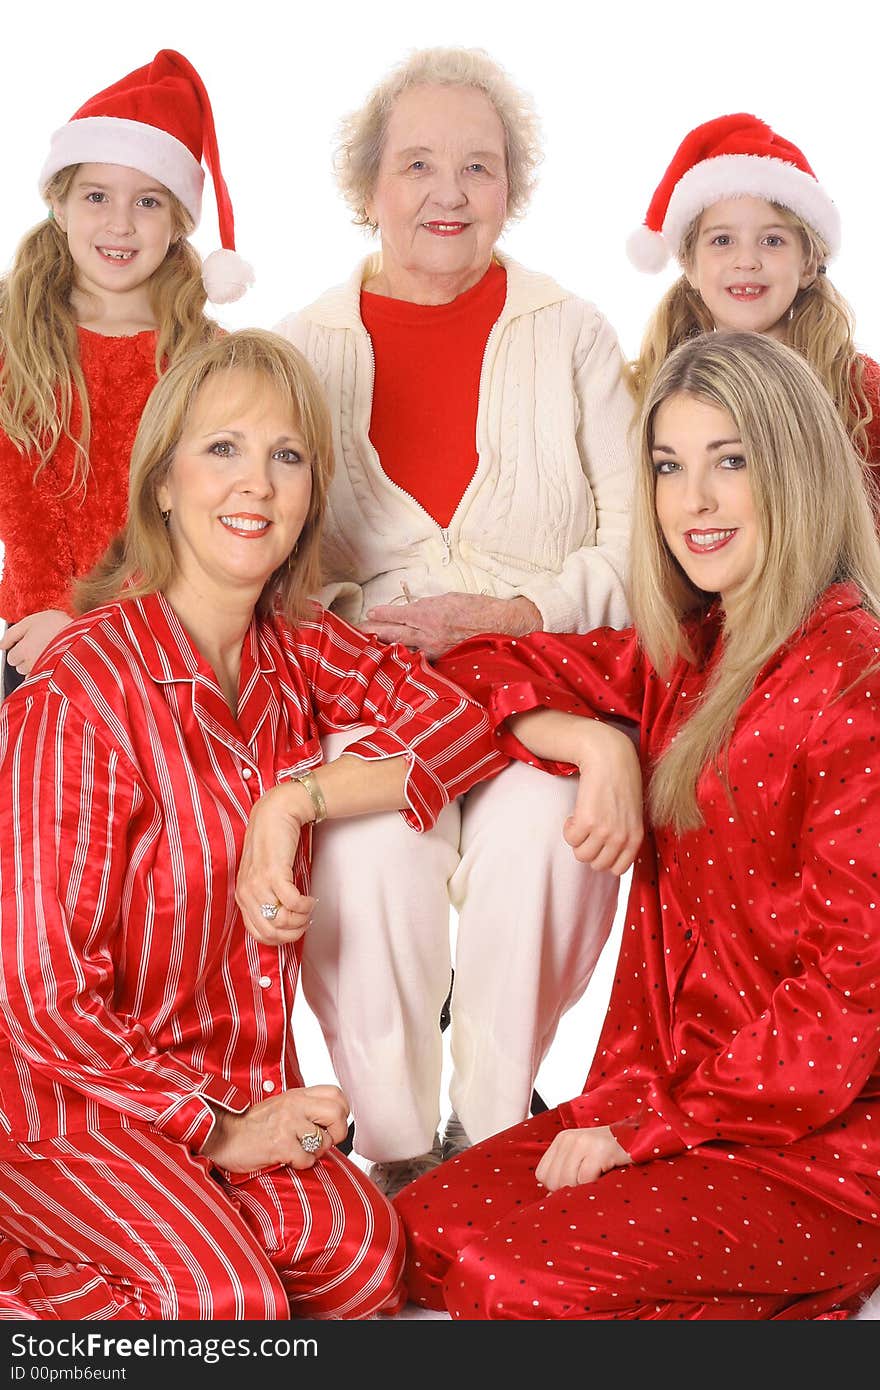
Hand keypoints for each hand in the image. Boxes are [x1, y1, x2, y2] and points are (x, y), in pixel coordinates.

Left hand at [1, 609, 70, 675]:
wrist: (83, 636)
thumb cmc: (60, 626)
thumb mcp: (32, 620)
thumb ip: (12, 633)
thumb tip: (1, 644)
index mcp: (23, 650)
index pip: (11, 657)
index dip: (19, 649)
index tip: (28, 643)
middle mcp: (30, 664)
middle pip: (19, 667)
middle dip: (26, 658)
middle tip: (40, 647)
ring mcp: (42, 672)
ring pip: (31, 674)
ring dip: (36, 666)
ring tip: (49, 653)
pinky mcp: (53, 678)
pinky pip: (43, 680)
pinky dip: (46, 673)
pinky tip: (54, 662)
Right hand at [201, 1084, 349, 1172]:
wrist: (221, 1135)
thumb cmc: (251, 1126)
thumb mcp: (282, 1107)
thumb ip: (305, 1109)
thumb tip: (330, 1123)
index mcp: (297, 1095)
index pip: (337, 1093)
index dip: (342, 1112)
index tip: (332, 1125)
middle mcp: (294, 1105)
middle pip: (338, 1113)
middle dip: (337, 1132)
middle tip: (323, 1141)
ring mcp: (287, 1123)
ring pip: (323, 1140)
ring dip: (315, 1152)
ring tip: (300, 1152)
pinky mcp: (280, 1144)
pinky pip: (306, 1159)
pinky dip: (300, 1164)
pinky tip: (287, 1159)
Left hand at [236, 782, 316, 943]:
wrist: (275, 813)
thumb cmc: (273, 844)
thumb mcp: (265, 876)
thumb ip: (268, 897)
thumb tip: (286, 922)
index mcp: (242, 896)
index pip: (258, 934)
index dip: (281, 938)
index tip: (295, 929)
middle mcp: (247, 893)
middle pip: (271, 933)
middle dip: (294, 933)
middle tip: (306, 922)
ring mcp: (258, 884)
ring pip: (282, 921)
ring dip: (302, 919)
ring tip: (309, 908)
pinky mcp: (273, 873)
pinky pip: (293, 903)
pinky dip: (306, 906)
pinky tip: (311, 899)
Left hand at [362, 593, 541, 658]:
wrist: (502, 626)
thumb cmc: (478, 608)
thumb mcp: (449, 598)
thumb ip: (428, 604)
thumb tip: (413, 610)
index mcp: (428, 613)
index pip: (397, 615)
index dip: (382, 614)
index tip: (370, 613)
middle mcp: (428, 633)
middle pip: (393, 634)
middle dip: (373, 632)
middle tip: (357, 632)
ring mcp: (434, 650)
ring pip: (402, 650)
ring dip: (385, 648)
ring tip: (368, 648)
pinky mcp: (442, 661)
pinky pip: (419, 660)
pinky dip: (405, 659)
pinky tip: (395, 661)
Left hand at [535, 1126, 631, 1190]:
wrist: (636, 1136)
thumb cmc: (609, 1153)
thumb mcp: (582, 1158)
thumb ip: (565, 1173)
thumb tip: (551, 1200)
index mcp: (561, 1140)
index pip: (542, 1174)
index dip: (555, 1187)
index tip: (572, 1187)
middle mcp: (569, 1138)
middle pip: (553, 1180)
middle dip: (568, 1190)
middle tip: (586, 1185)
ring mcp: (583, 1142)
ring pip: (568, 1180)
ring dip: (582, 1188)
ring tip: (595, 1180)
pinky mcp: (599, 1150)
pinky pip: (586, 1178)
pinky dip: (594, 1184)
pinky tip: (603, 1177)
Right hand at [567, 723, 643, 874]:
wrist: (610, 757)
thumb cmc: (620, 782)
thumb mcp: (632, 813)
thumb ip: (625, 835)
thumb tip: (608, 856)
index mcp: (636, 838)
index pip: (618, 870)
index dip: (605, 857)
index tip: (600, 844)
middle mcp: (622, 837)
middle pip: (597, 865)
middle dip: (589, 849)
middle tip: (589, 831)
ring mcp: (605, 831)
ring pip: (581, 854)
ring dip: (578, 840)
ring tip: (582, 822)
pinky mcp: (587, 821)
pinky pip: (570, 838)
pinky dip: (568, 828)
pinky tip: (575, 813)